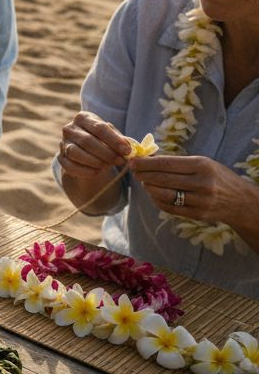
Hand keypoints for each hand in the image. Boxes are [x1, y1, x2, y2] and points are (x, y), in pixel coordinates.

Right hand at [57, 111, 129, 180]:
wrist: (86, 150)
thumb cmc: (102, 139)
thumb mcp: (111, 135)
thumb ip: (119, 140)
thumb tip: (128, 148)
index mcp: (83, 118)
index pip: (99, 128)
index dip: (114, 140)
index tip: (127, 150)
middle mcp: (69, 128)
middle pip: (87, 141)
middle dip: (106, 153)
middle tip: (120, 161)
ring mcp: (63, 143)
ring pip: (75, 153)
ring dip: (95, 161)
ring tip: (108, 166)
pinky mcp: (60, 157)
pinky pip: (69, 166)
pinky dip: (84, 171)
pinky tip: (97, 173)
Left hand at [129, 155, 251, 223]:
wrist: (241, 201)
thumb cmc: (217, 177)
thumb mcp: (203, 163)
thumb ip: (178, 162)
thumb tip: (148, 158)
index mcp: (202, 166)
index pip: (167, 163)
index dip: (146, 163)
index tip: (133, 161)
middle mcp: (202, 183)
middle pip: (162, 179)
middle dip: (143, 175)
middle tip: (133, 171)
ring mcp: (200, 201)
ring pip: (164, 195)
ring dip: (149, 188)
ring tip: (144, 183)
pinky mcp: (197, 215)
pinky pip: (170, 208)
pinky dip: (157, 200)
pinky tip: (154, 194)